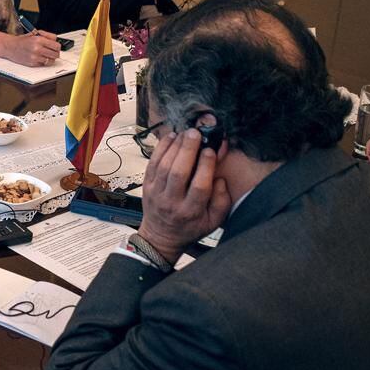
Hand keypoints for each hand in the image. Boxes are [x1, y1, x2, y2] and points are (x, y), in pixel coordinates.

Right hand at [0, 29, 61, 66]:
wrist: (10, 46)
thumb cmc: (22, 40)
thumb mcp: (35, 34)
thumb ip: (47, 36)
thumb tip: (56, 40)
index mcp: (39, 39)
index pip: (57, 45)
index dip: (57, 46)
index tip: (55, 47)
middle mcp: (38, 48)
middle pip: (56, 54)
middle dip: (55, 53)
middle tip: (52, 51)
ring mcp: (35, 57)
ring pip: (51, 60)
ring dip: (50, 58)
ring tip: (46, 55)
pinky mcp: (32, 63)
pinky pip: (44, 64)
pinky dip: (44, 62)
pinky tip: (40, 58)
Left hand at [138, 129, 231, 263]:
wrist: (161, 236)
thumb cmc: (190, 227)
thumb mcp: (213, 222)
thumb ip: (222, 201)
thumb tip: (220, 179)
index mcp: (191, 212)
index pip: (199, 187)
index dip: (205, 166)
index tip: (211, 150)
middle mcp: (172, 202)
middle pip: (178, 172)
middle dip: (187, 150)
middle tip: (196, 133)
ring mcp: (156, 193)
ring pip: (164, 165)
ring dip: (175, 146)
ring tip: (186, 133)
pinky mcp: (147, 185)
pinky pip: (152, 163)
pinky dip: (161, 148)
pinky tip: (171, 137)